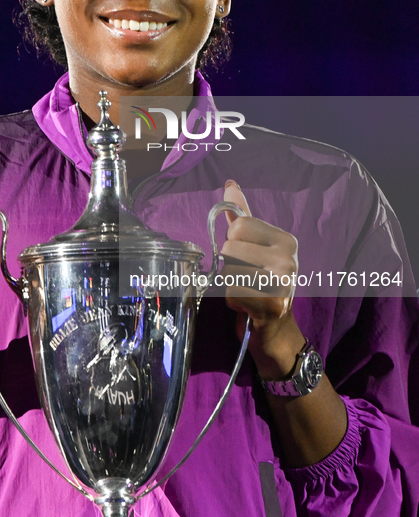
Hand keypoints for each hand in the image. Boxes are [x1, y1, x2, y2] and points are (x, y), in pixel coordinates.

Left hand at [221, 180, 303, 379]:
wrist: (276, 332)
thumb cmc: (261, 285)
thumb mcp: (255, 247)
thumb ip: (242, 216)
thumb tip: (230, 184)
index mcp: (285, 239)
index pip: (237, 225)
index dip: (232, 243)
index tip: (245, 258)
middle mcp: (288, 257)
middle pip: (230, 247)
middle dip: (229, 266)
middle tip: (246, 279)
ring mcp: (283, 281)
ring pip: (229, 271)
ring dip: (230, 285)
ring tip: (248, 292)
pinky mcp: (272, 304)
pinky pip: (232, 293)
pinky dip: (233, 302)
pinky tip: (248, 306)